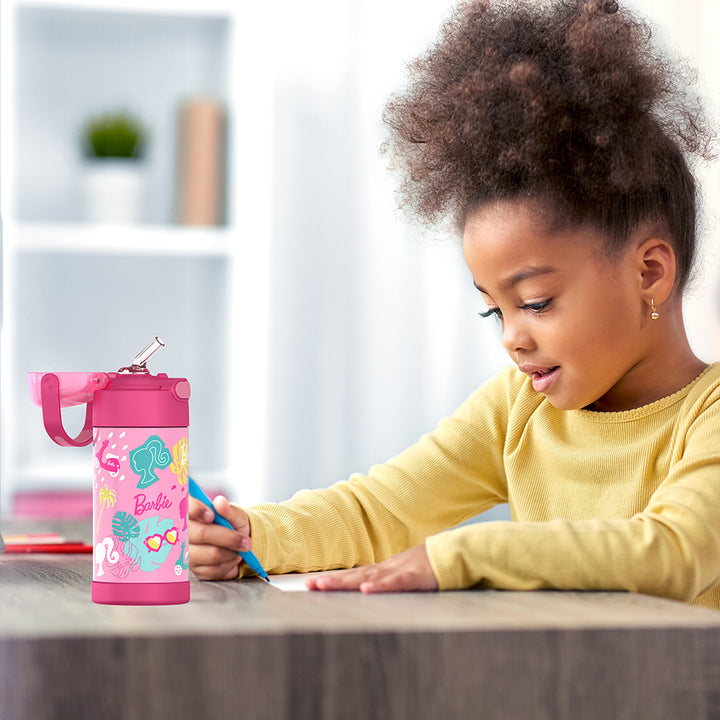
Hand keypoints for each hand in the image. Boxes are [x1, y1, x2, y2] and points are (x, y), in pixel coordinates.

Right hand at [188, 495, 251, 580]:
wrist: (237, 544)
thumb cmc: (233, 525)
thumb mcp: (235, 515)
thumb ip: (228, 510)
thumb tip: (220, 502)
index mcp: (191, 512)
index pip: (185, 508)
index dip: (196, 511)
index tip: (211, 516)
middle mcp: (183, 534)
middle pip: (201, 533)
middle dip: (228, 537)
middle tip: (246, 540)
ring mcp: (187, 553)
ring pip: (211, 554)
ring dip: (232, 553)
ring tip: (240, 548)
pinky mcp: (195, 570)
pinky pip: (215, 570)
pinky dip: (230, 564)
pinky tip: (232, 558)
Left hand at [305, 543, 437, 593]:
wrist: (450, 553)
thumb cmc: (427, 566)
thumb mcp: (402, 574)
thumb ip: (386, 580)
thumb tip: (368, 587)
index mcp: (383, 570)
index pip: (353, 575)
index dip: (333, 579)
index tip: (313, 584)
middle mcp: (385, 569)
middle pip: (354, 576)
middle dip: (331, 582)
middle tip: (308, 586)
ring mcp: (398, 572)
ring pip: (367, 578)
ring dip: (345, 583)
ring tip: (324, 586)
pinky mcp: (414, 578)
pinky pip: (394, 584)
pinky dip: (380, 587)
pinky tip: (365, 591)